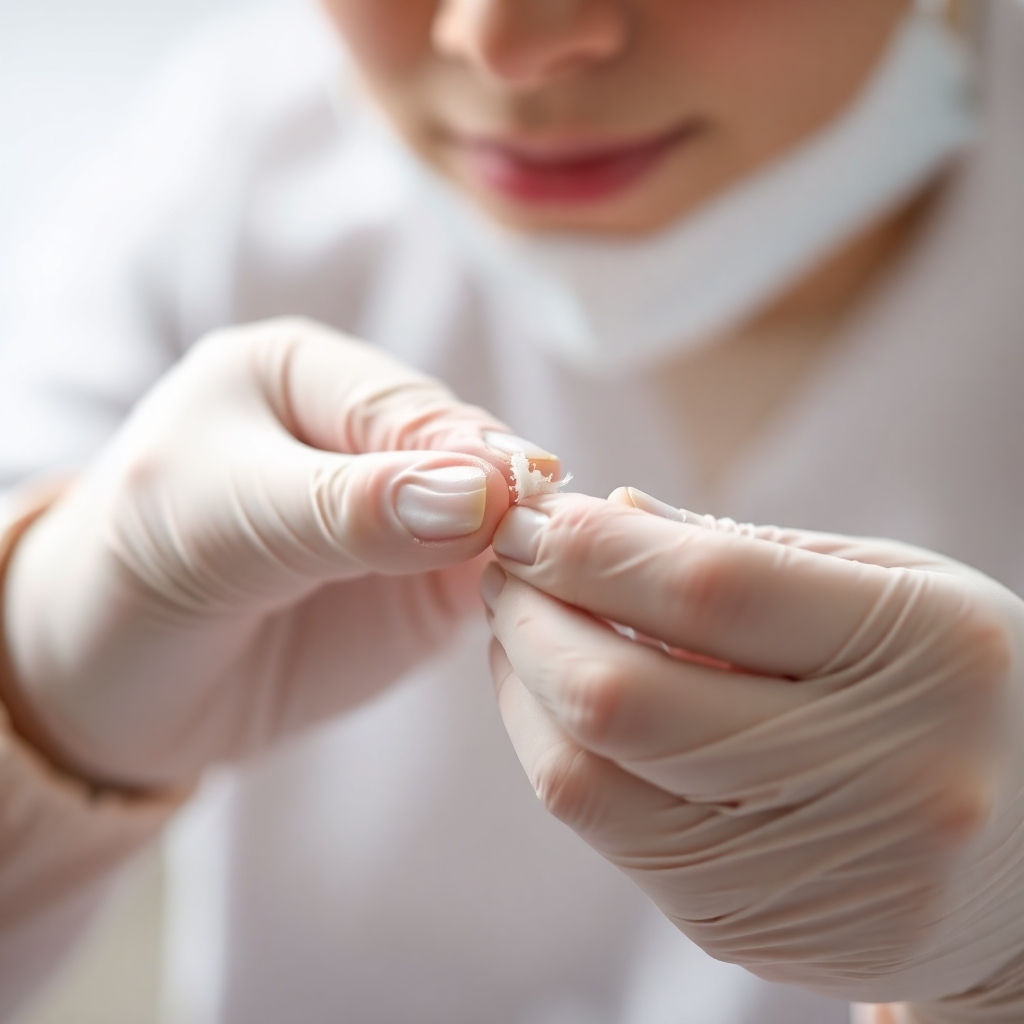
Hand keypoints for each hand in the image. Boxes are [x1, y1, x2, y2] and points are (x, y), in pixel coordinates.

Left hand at [4, 318, 554, 788]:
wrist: (110, 683)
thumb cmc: (135, 569)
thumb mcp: (222, 518)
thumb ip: (347, 508)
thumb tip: (479, 497)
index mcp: (305, 374)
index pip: (407, 406)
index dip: (463, 449)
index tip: (514, 491)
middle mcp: (364, 437)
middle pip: (466, 456)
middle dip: (507, 497)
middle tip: (554, 534)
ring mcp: (403, 515)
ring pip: (493, 518)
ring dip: (528, 546)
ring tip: (568, 573)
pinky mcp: (425, 587)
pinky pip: (490, 581)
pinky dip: (519, 592)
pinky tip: (544, 603)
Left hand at [483, 489, 1023, 1021]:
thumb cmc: (952, 691)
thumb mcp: (888, 588)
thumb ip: (743, 553)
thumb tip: (604, 514)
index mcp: (925, 652)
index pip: (706, 589)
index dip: (590, 548)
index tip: (531, 519)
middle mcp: (879, 774)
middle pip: (622, 698)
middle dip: (530, 619)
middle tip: (506, 567)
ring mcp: (806, 871)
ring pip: (589, 781)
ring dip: (522, 688)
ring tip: (519, 627)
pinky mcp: (747, 929)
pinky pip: (608, 835)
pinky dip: (558, 752)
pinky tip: (560, 701)